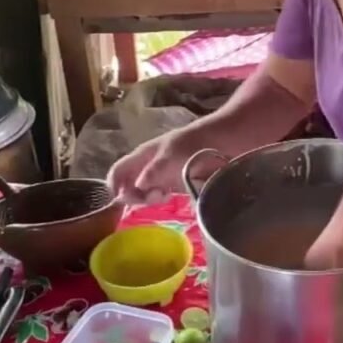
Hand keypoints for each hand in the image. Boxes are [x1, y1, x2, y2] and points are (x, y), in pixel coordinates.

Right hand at [107, 130, 221, 204]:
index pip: (118, 173)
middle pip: (130, 186)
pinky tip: (171, 198)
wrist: (226, 140)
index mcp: (143, 155)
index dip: (115, 188)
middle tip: (153, 197)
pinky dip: (162, 200)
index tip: (125, 202)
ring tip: (164, 197)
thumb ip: (152, 172)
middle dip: (135, 196)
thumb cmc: (195, 144)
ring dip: (149, 199)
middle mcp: (149, 164)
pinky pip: (161, 195)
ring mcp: (164, 174)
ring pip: (145, 192)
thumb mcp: (170, 156)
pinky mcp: (178, 183)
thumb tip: (136, 188)